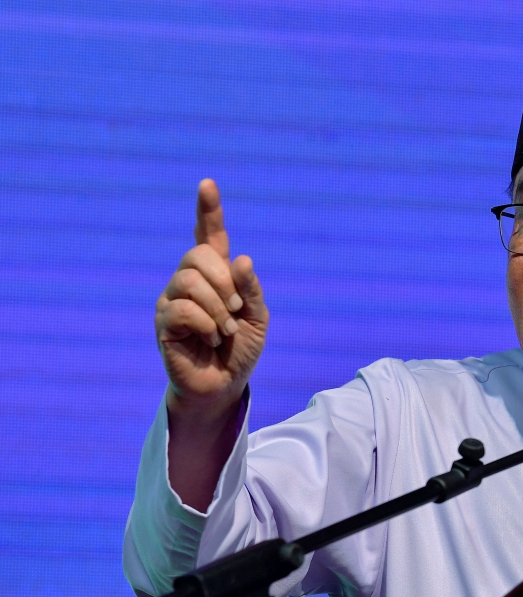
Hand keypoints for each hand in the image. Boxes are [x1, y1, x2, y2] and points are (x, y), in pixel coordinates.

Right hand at [155, 179, 268, 415]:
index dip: (208, 210)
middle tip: (236, 310)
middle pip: (198, 255)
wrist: (225, 384)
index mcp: (216, 274)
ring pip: (189, 280)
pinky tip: (209, 338)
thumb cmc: (240, 349)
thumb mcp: (257, 317)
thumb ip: (251, 288)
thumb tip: (240, 259)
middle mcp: (189, 280)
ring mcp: (172, 299)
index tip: (208, 185)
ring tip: (224, 330)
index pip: (209, 235)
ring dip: (217, 307)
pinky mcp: (163, 322)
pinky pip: (182, 308)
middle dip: (224, 281)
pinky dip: (205, 323)